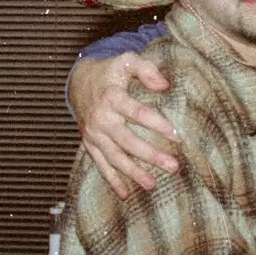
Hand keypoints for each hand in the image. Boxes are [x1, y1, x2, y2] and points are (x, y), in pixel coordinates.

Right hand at [69, 52, 179, 198]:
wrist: (78, 81)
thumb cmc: (110, 72)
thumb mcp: (126, 61)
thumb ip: (146, 69)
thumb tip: (164, 85)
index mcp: (111, 97)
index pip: (137, 113)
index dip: (157, 124)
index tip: (177, 135)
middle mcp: (101, 118)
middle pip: (127, 140)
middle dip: (150, 155)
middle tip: (173, 166)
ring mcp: (93, 134)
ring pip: (114, 157)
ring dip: (133, 173)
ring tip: (153, 185)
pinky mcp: (89, 144)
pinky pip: (100, 164)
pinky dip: (112, 180)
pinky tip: (125, 194)